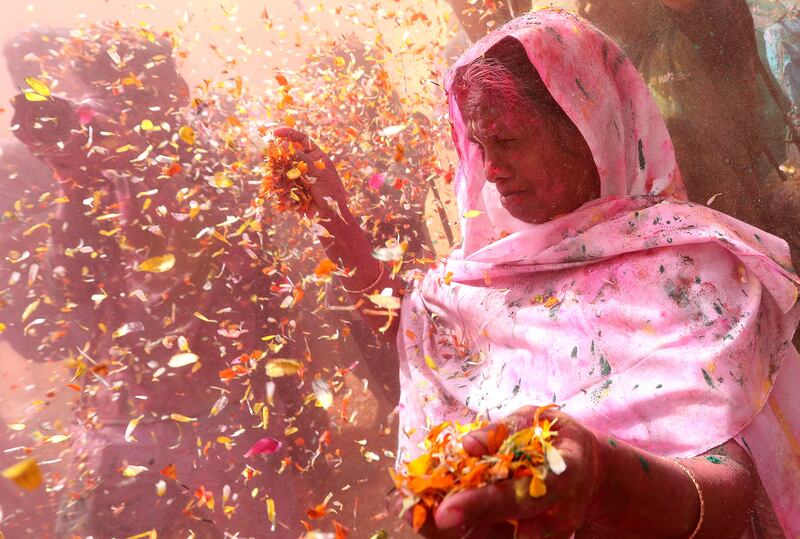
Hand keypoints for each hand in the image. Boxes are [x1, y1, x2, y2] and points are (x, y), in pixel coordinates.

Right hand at [272, 126, 349, 222]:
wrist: (330, 215)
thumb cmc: (331, 192)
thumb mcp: (320, 173)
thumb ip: (302, 159)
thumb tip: (284, 145)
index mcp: (315, 156)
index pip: (301, 139)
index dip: (288, 133)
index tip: (275, 132)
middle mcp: (304, 163)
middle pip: (287, 152)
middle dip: (278, 153)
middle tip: (271, 155)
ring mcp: (295, 175)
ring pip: (280, 167)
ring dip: (278, 171)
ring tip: (281, 179)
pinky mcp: (289, 188)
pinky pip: (279, 184)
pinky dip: (279, 186)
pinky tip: (286, 194)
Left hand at [426, 406, 601, 538]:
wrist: (588, 471)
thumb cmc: (554, 438)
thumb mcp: (535, 420)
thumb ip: (504, 431)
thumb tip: (468, 444)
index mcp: (564, 475)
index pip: (523, 496)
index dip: (484, 505)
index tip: (445, 511)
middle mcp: (557, 514)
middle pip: (506, 530)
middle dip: (460, 524)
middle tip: (417, 516)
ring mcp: (545, 534)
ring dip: (451, 533)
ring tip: (414, 513)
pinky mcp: (529, 538)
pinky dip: (461, 530)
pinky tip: (427, 514)